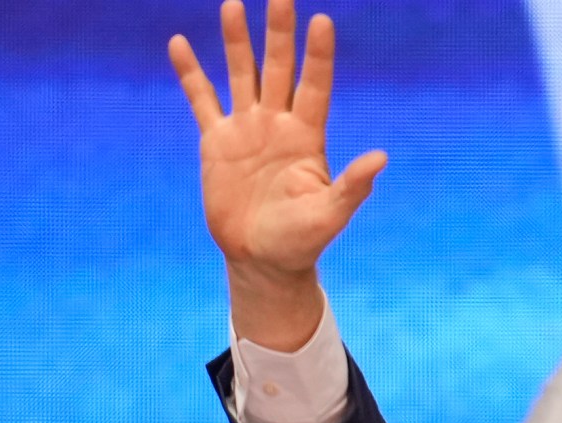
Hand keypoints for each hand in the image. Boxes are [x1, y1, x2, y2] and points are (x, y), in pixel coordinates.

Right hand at [168, 0, 386, 349]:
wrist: (262, 259)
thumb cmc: (302, 240)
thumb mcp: (331, 214)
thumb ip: (353, 185)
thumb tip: (381, 158)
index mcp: (308, 137)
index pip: (314, 85)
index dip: (317, 55)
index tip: (321, 21)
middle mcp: (278, 125)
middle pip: (277, 69)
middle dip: (278, 34)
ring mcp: (246, 129)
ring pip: (240, 75)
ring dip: (236, 42)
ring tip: (231, 5)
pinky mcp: (216, 142)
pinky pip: (201, 100)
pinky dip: (190, 74)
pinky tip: (180, 44)